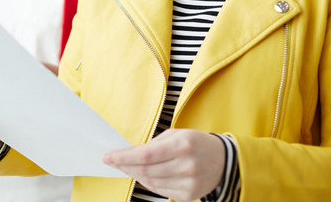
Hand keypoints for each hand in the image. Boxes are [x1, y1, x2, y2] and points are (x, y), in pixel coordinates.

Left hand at [103, 129, 224, 201]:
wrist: (223, 160)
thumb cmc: (194, 143)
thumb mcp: (175, 134)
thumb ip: (152, 144)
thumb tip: (128, 155)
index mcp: (182, 145)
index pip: (145, 155)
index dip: (123, 157)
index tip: (108, 156)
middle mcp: (187, 165)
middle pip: (145, 170)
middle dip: (124, 166)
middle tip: (112, 161)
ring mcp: (189, 183)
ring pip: (150, 182)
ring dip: (134, 174)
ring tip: (127, 166)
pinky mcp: (189, 195)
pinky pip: (160, 190)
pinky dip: (148, 183)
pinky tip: (143, 175)